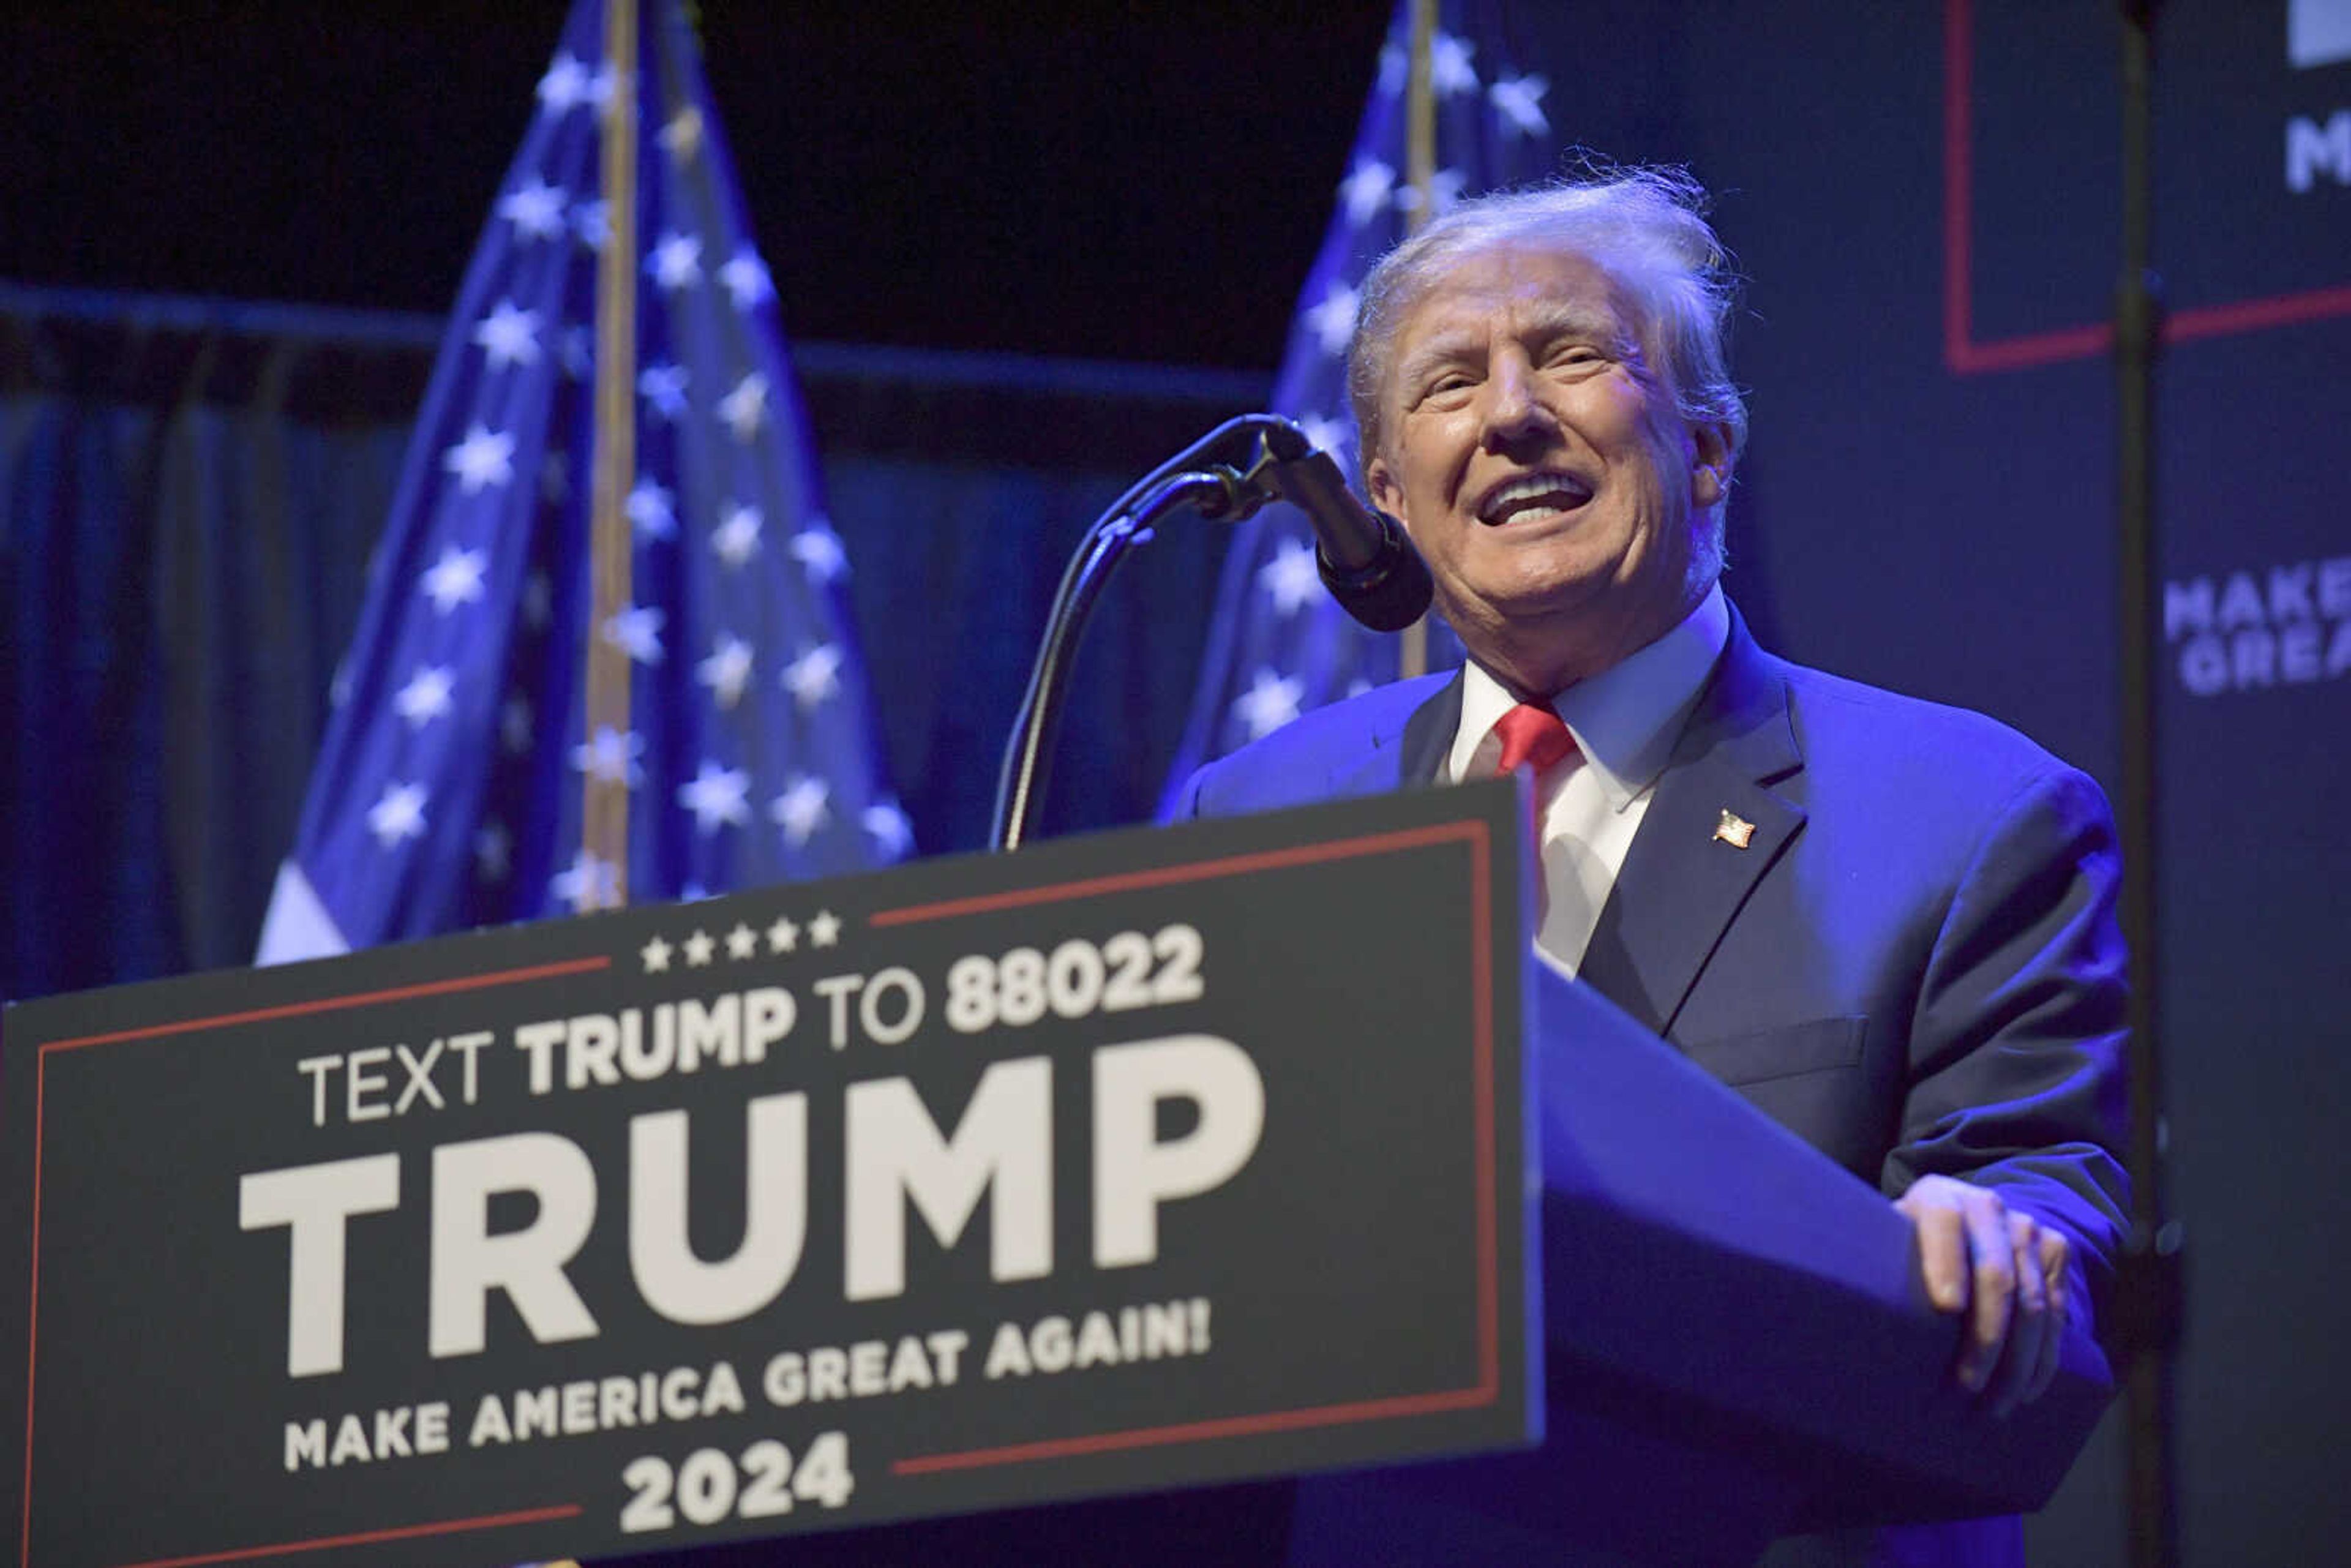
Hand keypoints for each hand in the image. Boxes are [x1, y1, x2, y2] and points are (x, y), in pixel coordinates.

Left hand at [1894, 1174, 2070, 1415]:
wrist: (1964, 1221)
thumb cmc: (1906, 1247)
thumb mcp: (1885, 1244)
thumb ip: (1871, 1264)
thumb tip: (1841, 1315)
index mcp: (1937, 1197)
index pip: (1944, 1224)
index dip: (1946, 1263)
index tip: (1946, 1308)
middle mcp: (1987, 1206)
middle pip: (1995, 1274)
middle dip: (1983, 1339)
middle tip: (1964, 1388)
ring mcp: (2027, 1228)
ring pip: (2032, 1303)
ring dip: (2015, 1363)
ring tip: (1993, 1407)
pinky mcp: (2056, 1252)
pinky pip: (2057, 1313)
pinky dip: (2042, 1358)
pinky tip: (2025, 1392)